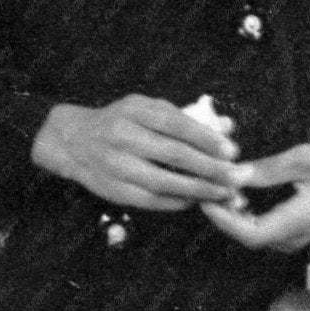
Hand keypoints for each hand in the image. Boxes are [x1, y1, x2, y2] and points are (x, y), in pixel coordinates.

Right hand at [31, 98, 245, 210]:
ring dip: (199, 189)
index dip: (206, 138)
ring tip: (223, 192)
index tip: (232, 150)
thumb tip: (226, 126)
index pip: (176, 124)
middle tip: (237, 176)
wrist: (73, 141)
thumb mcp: (146, 108)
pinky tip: (196, 200)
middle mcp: (122, 137)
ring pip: (164, 182)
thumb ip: (185, 117)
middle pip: (174, 154)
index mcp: (133, 110)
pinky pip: (151, 200)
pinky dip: (177, 202)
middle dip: (211, 167)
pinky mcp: (114, 190)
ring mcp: (116, 166)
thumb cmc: (119, 121)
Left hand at [200, 144, 309, 254]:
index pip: (250, 234)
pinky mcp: (300, 231)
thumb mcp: (308, 159)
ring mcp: (299, 236)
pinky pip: (267, 231)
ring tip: (223, 189)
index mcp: (298, 219)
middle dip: (224, 215)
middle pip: (248, 237)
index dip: (223, 221)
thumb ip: (269, 169)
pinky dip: (248, 216)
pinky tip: (242, 196)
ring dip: (235, 216)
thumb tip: (235, 174)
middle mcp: (296, 235)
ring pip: (256, 235)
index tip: (207, 198)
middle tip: (211, 188)